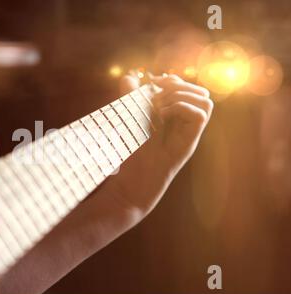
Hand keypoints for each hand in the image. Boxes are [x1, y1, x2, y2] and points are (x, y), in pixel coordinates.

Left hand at [106, 74, 213, 214]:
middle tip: (154, 93)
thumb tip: (130, 75)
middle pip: (199, 90)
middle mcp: (185, 123)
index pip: (186, 87)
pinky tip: (161, 115)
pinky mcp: (190, 141)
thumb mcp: (128, 117)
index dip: (170, 79)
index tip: (149, 83)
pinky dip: (181, 107)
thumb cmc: (131, 150)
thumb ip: (129, 96)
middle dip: (177, 84)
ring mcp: (189, 132)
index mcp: (174, 115)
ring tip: (158, 106)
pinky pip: (201, 113)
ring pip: (204, 99)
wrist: (133, 178)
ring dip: (180, 95)